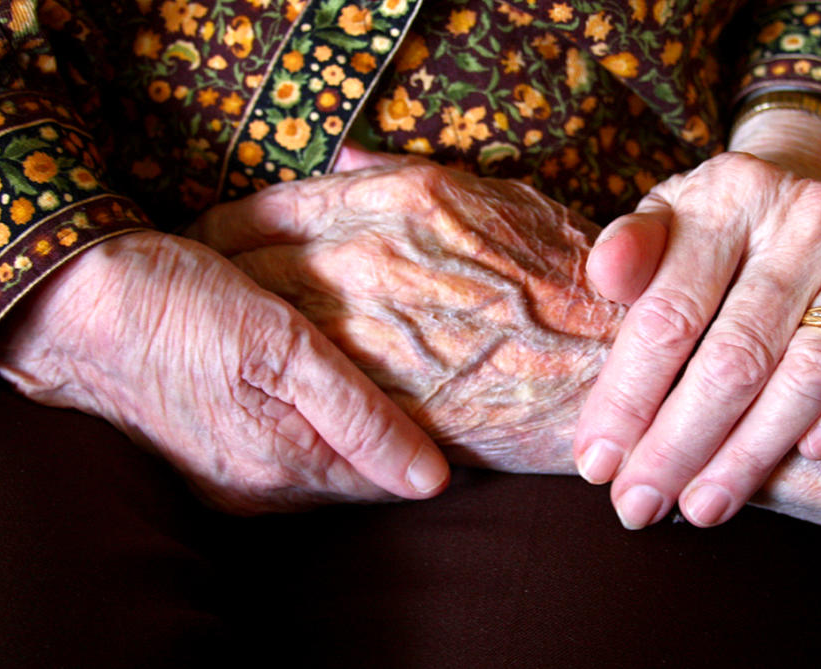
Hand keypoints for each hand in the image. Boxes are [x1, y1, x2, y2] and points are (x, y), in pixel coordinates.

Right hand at [0, 230, 448, 512]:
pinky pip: (286, 453)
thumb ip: (359, 417)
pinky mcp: (206, 456)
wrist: (73, 303)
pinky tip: (328, 388)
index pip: (390, 480)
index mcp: (284, 466)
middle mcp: (257, 489)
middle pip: (358, 478)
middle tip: (444, 387)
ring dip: (359, 433)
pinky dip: (316, 426)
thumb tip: (432, 482)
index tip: (470, 404)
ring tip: (397, 385)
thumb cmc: (182, 306)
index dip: (437, 447)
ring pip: (323, 465)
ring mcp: (227, 478)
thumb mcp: (282, 347)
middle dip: (399, 440)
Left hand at [185, 148, 623, 473]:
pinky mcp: (379, 396)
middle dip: (218, 284)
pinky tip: (269, 389)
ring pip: (261, 326)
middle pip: (247, 266)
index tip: (215, 249)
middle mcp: (370, 257)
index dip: (228, 231)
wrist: (613, 366)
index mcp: (398, 198)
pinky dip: (272, 384)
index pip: (267, 207)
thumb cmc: (566, 281)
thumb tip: (345, 156)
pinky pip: (295, 385)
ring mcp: (370, 330)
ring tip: (224, 347)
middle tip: (207, 303)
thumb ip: (409, 178)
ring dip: (235, 335)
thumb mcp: (497, 201)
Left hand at [575, 126, 820, 528]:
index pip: (669, 315)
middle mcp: (806, 220)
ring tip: (704, 505)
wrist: (813, 186)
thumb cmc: (720, 228)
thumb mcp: (666, 218)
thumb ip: (630, 250)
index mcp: (728, 198)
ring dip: (753, 452)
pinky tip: (810, 456)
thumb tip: (604, 274)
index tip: (598, 463)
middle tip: (642, 505)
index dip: (628, 397)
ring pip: (812, 374)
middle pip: (736, 356)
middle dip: (680, 444)